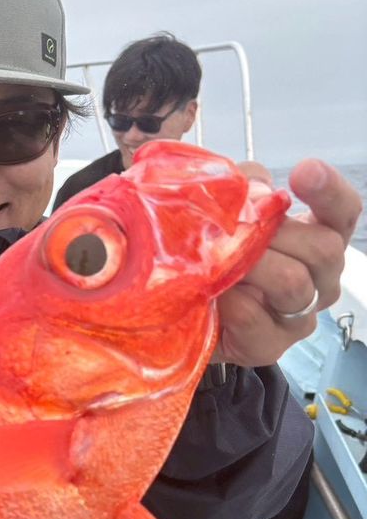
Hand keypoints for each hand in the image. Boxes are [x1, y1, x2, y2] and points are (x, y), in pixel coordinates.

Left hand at [214, 159, 360, 365]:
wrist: (174, 313)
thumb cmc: (207, 258)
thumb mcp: (224, 213)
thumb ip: (243, 188)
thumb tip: (255, 186)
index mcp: (316, 240)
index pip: (343, 213)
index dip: (330, 190)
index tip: (302, 171)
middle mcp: (319, 280)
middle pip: (325, 249)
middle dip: (276, 233)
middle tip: (235, 232)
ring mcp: (299, 318)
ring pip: (295, 283)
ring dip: (252, 265)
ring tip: (219, 263)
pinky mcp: (268, 347)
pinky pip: (255, 317)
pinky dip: (230, 300)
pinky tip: (214, 294)